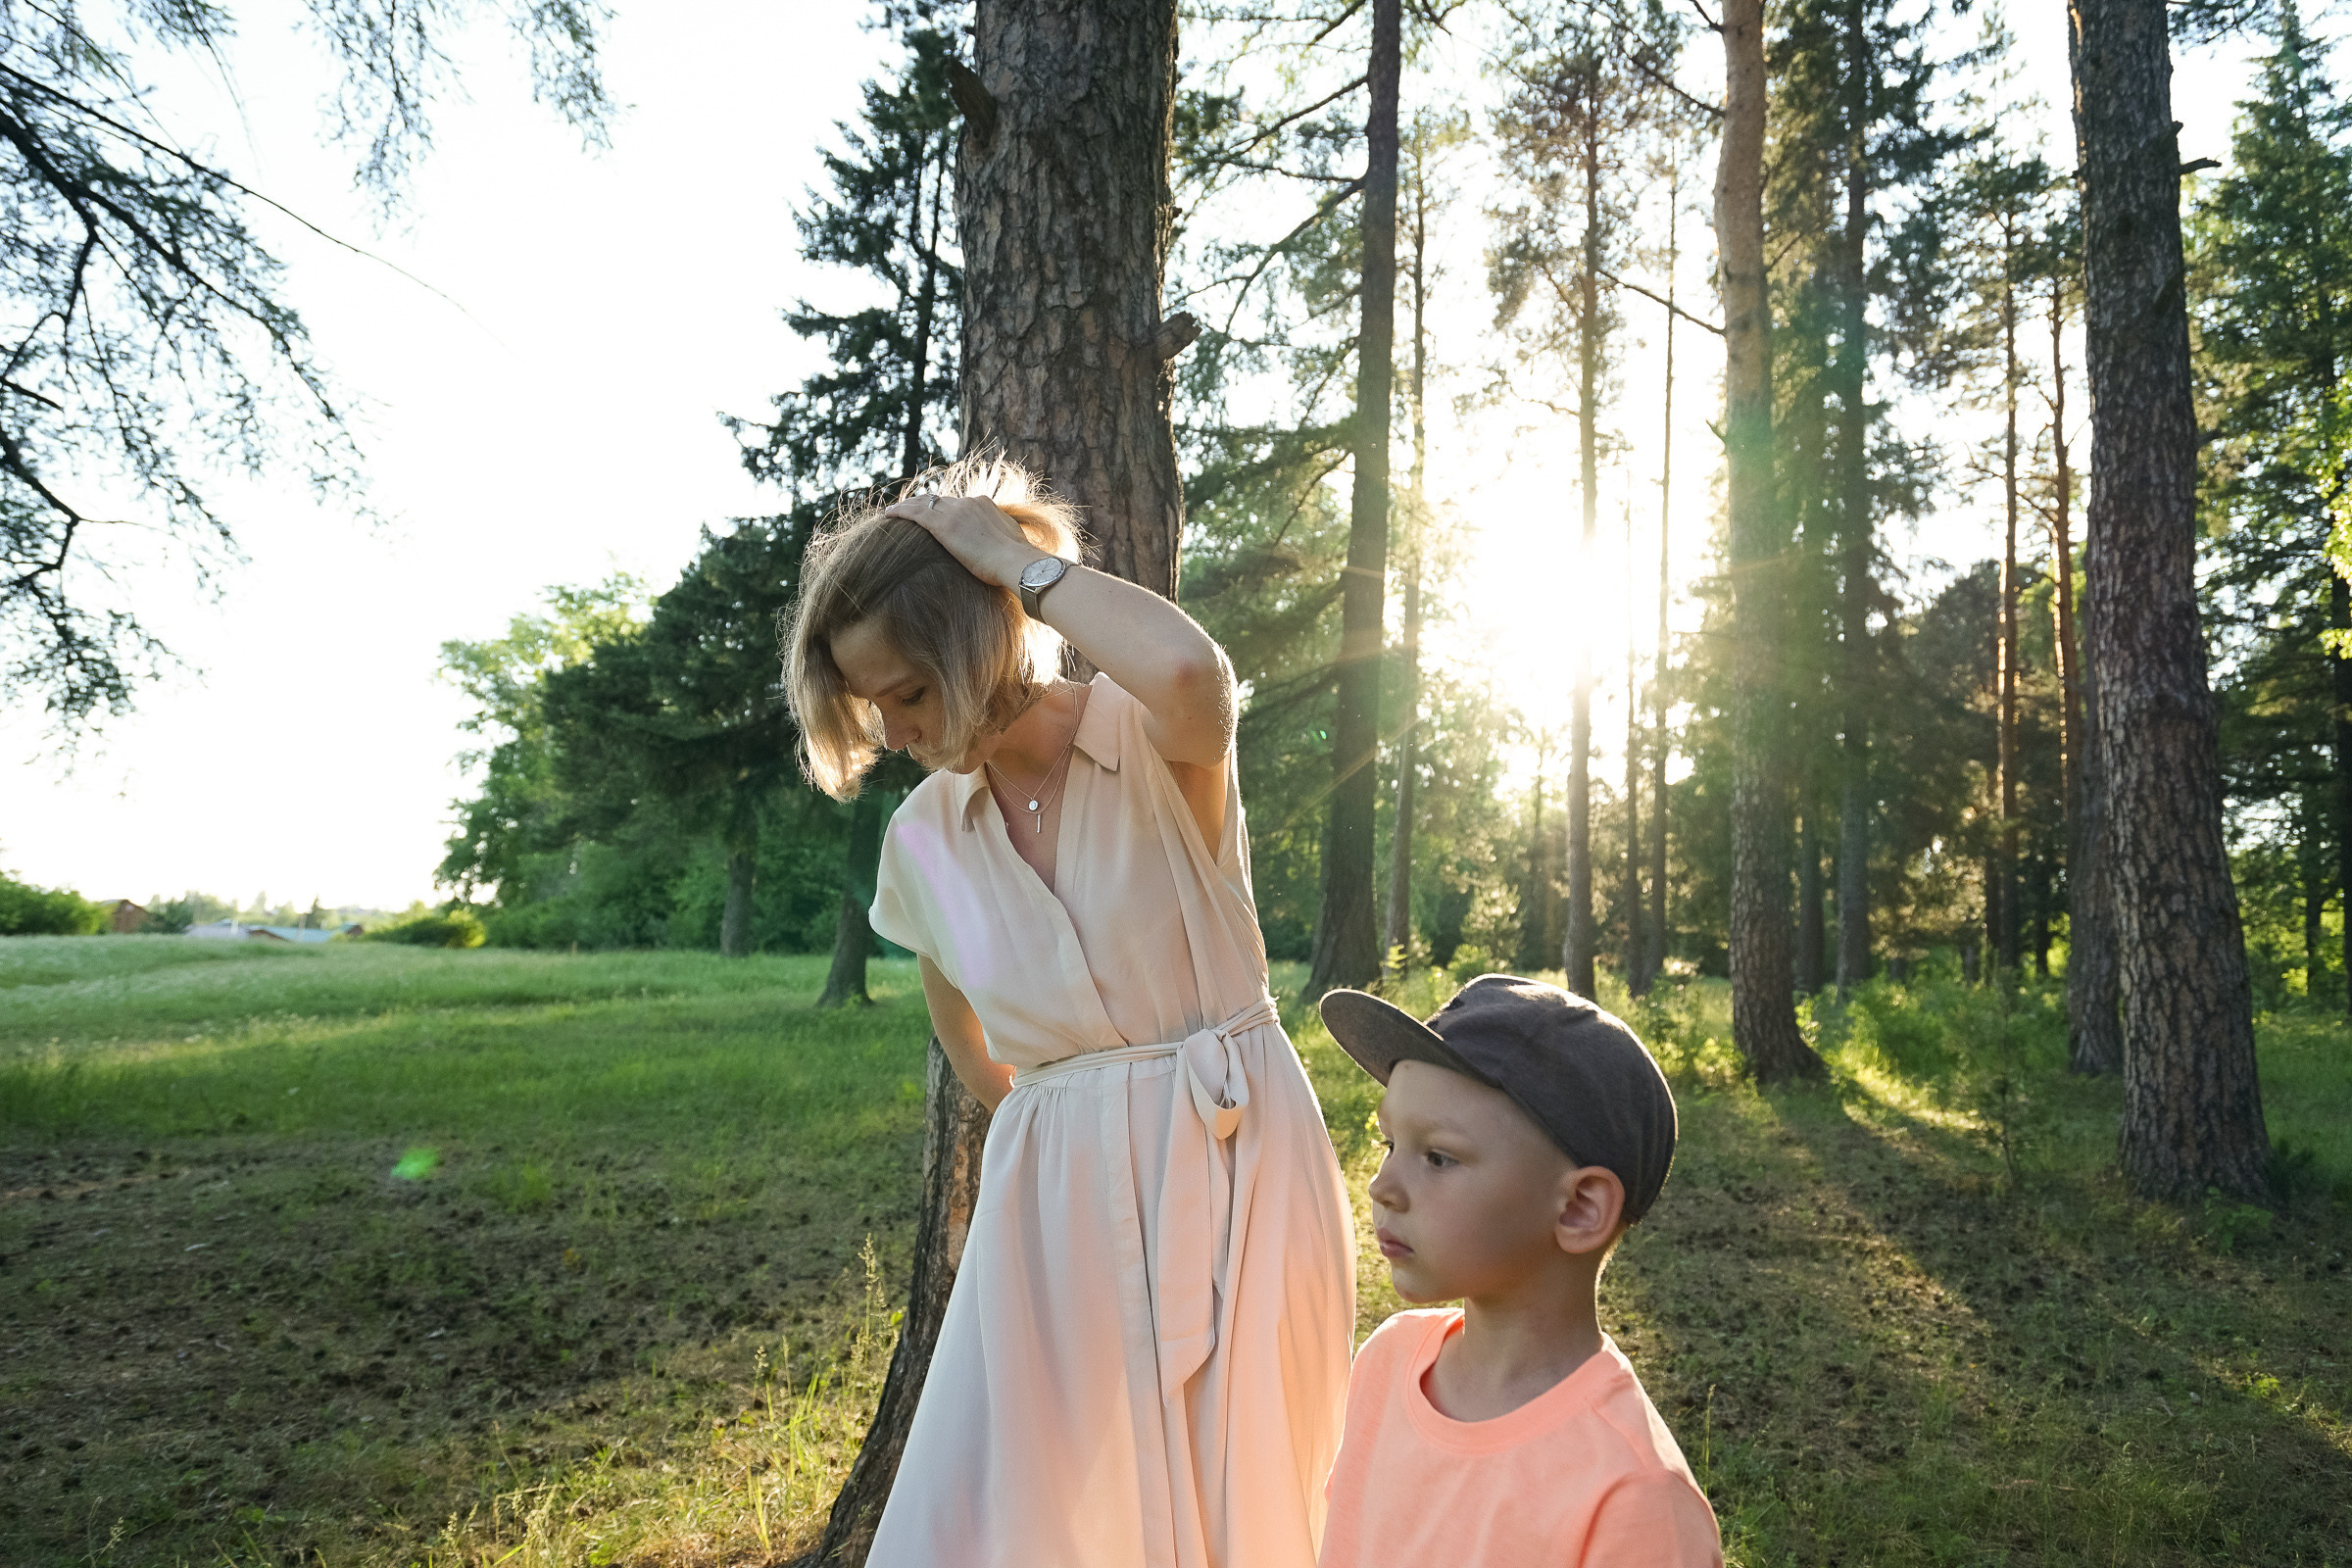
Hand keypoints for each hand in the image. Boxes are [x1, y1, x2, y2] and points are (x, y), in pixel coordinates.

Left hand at [883, 494, 1041, 590]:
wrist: (1016, 562)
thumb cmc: (1016, 560)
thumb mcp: (1010, 541)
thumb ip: (1000, 537)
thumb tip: (1001, 546)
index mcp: (984, 504)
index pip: (957, 502)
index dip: (942, 507)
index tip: (933, 512)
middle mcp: (968, 503)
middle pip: (938, 500)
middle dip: (922, 503)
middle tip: (907, 508)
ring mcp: (955, 512)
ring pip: (923, 503)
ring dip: (907, 505)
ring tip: (893, 511)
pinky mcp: (943, 526)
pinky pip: (914, 513)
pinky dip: (900, 512)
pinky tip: (888, 515)